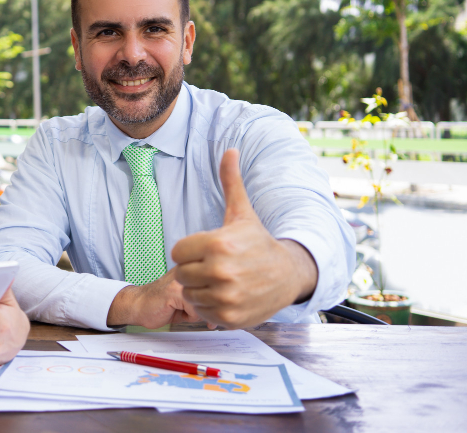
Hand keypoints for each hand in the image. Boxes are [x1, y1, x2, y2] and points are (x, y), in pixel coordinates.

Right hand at [106, 268, 210, 328]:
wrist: (138, 305)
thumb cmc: (163, 304)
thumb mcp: (191, 300)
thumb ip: (209, 301)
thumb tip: (229, 311)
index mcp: (196, 267)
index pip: (220, 285)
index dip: (215, 301)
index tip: (204, 304)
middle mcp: (190, 269)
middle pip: (216, 294)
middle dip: (206, 308)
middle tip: (188, 308)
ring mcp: (182, 278)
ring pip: (207, 303)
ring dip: (195, 313)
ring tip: (179, 308)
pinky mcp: (174, 290)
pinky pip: (194, 309)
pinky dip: (187, 316)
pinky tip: (173, 310)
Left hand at [171, 149, 318, 328]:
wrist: (289, 274)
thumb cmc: (258, 241)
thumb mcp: (242, 212)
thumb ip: (230, 181)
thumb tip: (230, 149)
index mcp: (218, 243)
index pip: (177, 252)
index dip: (190, 250)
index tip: (207, 249)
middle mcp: (221, 271)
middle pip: (181, 274)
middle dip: (194, 269)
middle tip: (215, 266)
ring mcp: (226, 297)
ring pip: (190, 294)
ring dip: (200, 289)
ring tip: (221, 280)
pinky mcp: (230, 318)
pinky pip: (202, 312)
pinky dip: (210, 307)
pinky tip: (226, 295)